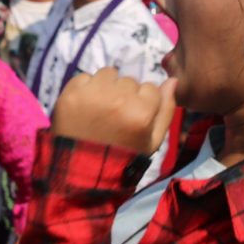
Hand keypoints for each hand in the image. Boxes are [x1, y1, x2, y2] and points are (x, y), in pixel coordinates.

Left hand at [51, 68, 175, 153]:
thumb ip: (166, 109)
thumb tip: (172, 80)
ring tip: (100, 109)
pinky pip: (85, 76)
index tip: (133, 118)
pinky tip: (84, 107)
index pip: (151, 88)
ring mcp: (93, 94)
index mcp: (141, 112)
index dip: (143, 103)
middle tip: (115, 116)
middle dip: (125, 95)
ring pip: (108, 74)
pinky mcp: (72, 93)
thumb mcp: (153, 141)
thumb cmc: (123, 155)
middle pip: (129, 81)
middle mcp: (118, 99)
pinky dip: (86, 88)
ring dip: (106, 87)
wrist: (84, 169)